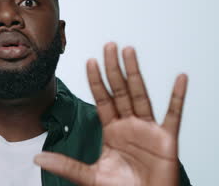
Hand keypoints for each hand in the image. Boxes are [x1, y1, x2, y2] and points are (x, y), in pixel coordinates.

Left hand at [35, 42, 187, 185]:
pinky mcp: (167, 140)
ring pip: (141, 95)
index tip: (89, 61)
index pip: (102, 99)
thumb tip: (37, 158)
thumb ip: (66, 165)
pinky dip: (178, 97)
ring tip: (129, 51)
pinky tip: (180, 78)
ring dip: (135, 73)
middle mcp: (129, 125)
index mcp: (112, 131)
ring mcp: (148, 130)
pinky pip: (174, 115)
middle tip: (109, 45)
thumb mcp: (90, 177)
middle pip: (120, 91)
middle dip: (113, 68)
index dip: (96, 80)